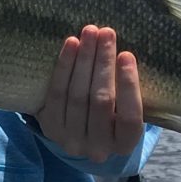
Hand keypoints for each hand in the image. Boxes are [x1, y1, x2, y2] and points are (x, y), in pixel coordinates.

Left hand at [35, 26, 143, 162]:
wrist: (80, 133)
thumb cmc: (113, 113)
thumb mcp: (126, 109)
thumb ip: (129, 91)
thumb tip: (125, 52)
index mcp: (124, 145)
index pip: (129, 117)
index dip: (128, 85)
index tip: (127, 54)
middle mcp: (98, 149)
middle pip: (101, 100)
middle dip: (103, 63)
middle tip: (106, 33)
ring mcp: (71, 140)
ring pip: (78, 95)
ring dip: (84, 59)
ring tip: (89, 33)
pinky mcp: (50, 128)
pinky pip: (57, 93)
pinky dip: (64, 65)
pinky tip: (71, 44)